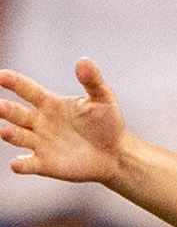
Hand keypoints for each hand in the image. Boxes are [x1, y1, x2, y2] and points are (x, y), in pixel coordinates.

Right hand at [0, 60, 127, 183]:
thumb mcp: (103, 99)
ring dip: (10, 133)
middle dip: (4, 109)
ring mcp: (40, 142)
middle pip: (14, 112)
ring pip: (17, 136)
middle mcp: (39, 121)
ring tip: (6, 131)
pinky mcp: (46, 163)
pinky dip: (22, 164)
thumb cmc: (106, 124)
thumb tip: (84, 61)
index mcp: (48, 102)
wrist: (116, 154)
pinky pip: (29, 164)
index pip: (25, 89)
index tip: (1, 76)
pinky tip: (17, 165)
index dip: (12, 81)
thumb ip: (92, 81)